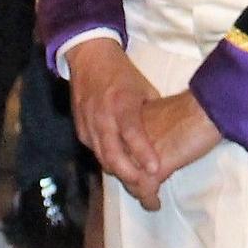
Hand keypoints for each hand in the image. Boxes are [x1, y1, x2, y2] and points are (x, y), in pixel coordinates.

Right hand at [67, 42, 160, 191]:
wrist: (89, 59)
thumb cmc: (123, 75)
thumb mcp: (144, 88)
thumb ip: (153, 113)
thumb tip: (167, 136)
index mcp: (121, 102)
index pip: (132, 132)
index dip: (143, 152)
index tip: (155, 169)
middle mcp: (102, 115)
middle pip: (112, 152)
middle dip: (128, 173)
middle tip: (145, 188)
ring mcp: (88, 123)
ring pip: (101, 156)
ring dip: (118, 172)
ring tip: (136, 185)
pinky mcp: (80, 129)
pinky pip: (94, 151)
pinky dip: (107, 162)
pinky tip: (120, 170)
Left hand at [123, 93, 222, 210]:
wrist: (205, 111)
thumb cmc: (193, 108)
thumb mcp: (163, 113)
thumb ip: (153, 125)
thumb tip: (156, 137)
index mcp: (130, 123)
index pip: (118, 148)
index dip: (123, 162)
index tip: (131, 169)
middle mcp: (128, 140)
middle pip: (120, 167)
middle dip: (129, 179)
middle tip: (138, 188)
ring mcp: (138, 156)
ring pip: (131, 181)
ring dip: (139, 192)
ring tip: (148, 199)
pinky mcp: (154, 170)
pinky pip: (146, 191)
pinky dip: (149, 200)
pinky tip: (154, 204)